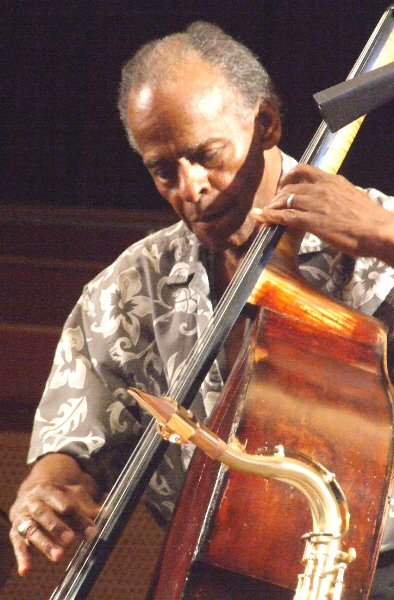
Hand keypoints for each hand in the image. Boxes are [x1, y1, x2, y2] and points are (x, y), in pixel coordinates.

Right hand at [9, 454, 99, 575]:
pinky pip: (18, 546)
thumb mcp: (72, 498)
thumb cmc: (57, 499)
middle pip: (45, 514)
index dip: (78, 517)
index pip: (65, 503)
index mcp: (48, 490)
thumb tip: (111, 512)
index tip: (91, 530)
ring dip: (44, 544)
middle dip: (58, 527)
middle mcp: (33, 502)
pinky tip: (26, 570)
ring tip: (59, 556)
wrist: (30, 498)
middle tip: (71, 540)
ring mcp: (23, 518)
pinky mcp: (15, 533)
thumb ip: (89, 508)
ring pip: (32, 530)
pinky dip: (23, 558)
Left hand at [252, 163, 393, 264]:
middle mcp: (321, 188)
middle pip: (289, 187)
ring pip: (285, 200)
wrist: (378, 232)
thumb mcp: (352, 198)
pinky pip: (285, 217)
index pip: (303, 169)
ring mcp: (315, 204)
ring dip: (272, 208)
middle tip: (272, 206)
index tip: (283, 185)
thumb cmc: (370, 220)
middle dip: (277, 196)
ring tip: (265, 215)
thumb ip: (337, 196)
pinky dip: (270, 217)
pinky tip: (262, 219)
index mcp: (332, 180)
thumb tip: (330, 201)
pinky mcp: (311, 221)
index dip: (288, 177)